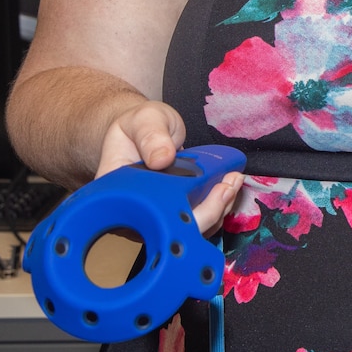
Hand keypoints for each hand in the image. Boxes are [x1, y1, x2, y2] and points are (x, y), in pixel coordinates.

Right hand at [95, 101, 242, 235]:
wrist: (146, 128)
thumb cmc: (139, 125)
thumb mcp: (143, 121)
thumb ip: (151, 136)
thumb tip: (162, 159)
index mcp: (118, 196)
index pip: (144, 219)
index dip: (171, 217)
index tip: (195, 199)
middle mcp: (137, 214)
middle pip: (172, 230)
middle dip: (206, 212)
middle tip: (227, 186)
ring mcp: (159, 216)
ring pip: (191, 227)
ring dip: (218, 209)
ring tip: (233, 181)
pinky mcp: (178, 211)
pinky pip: (200, 219)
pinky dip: (219, 206)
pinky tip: (230, 185)